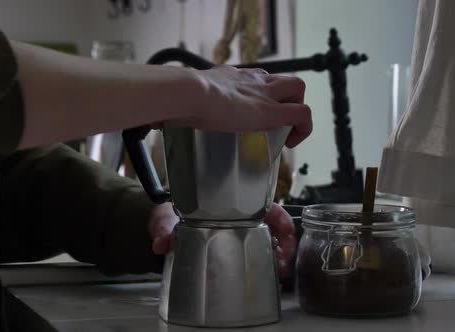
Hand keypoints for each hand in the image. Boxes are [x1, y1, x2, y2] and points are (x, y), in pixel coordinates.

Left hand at [149, 203, 295, 277]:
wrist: (164, 229)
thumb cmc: (170, 217)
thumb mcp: (166, 218)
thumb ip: (163, 228)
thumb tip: (162, 243)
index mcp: (226, 204)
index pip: (261, 204)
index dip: (278, 215)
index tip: (286, 228)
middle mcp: (238, 218)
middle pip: (272, 224)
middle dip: (284, 241)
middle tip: (284, 258)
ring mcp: (239, 234)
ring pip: (269, 240)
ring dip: (280, 254)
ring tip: (281, 270)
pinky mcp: (236, 250)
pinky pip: (259, 254)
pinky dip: (269, 263)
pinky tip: (272, 274)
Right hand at [175, 66, 311, 148]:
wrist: (188, 93)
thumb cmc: (179, 98)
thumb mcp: (179, 101)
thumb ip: (169, 111)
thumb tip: (152, 122)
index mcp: (231, 77)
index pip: (254, 79)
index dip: (258, 95)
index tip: (249, 113)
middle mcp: (253, 80)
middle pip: (283, 79)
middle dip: (286, 97)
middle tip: (276, 121)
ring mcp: (265, 94)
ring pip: (298, 88)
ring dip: (297, 108)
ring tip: (285, 131)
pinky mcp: (273, 111)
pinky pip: (302, 114)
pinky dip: (303, 128)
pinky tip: (291, 143)